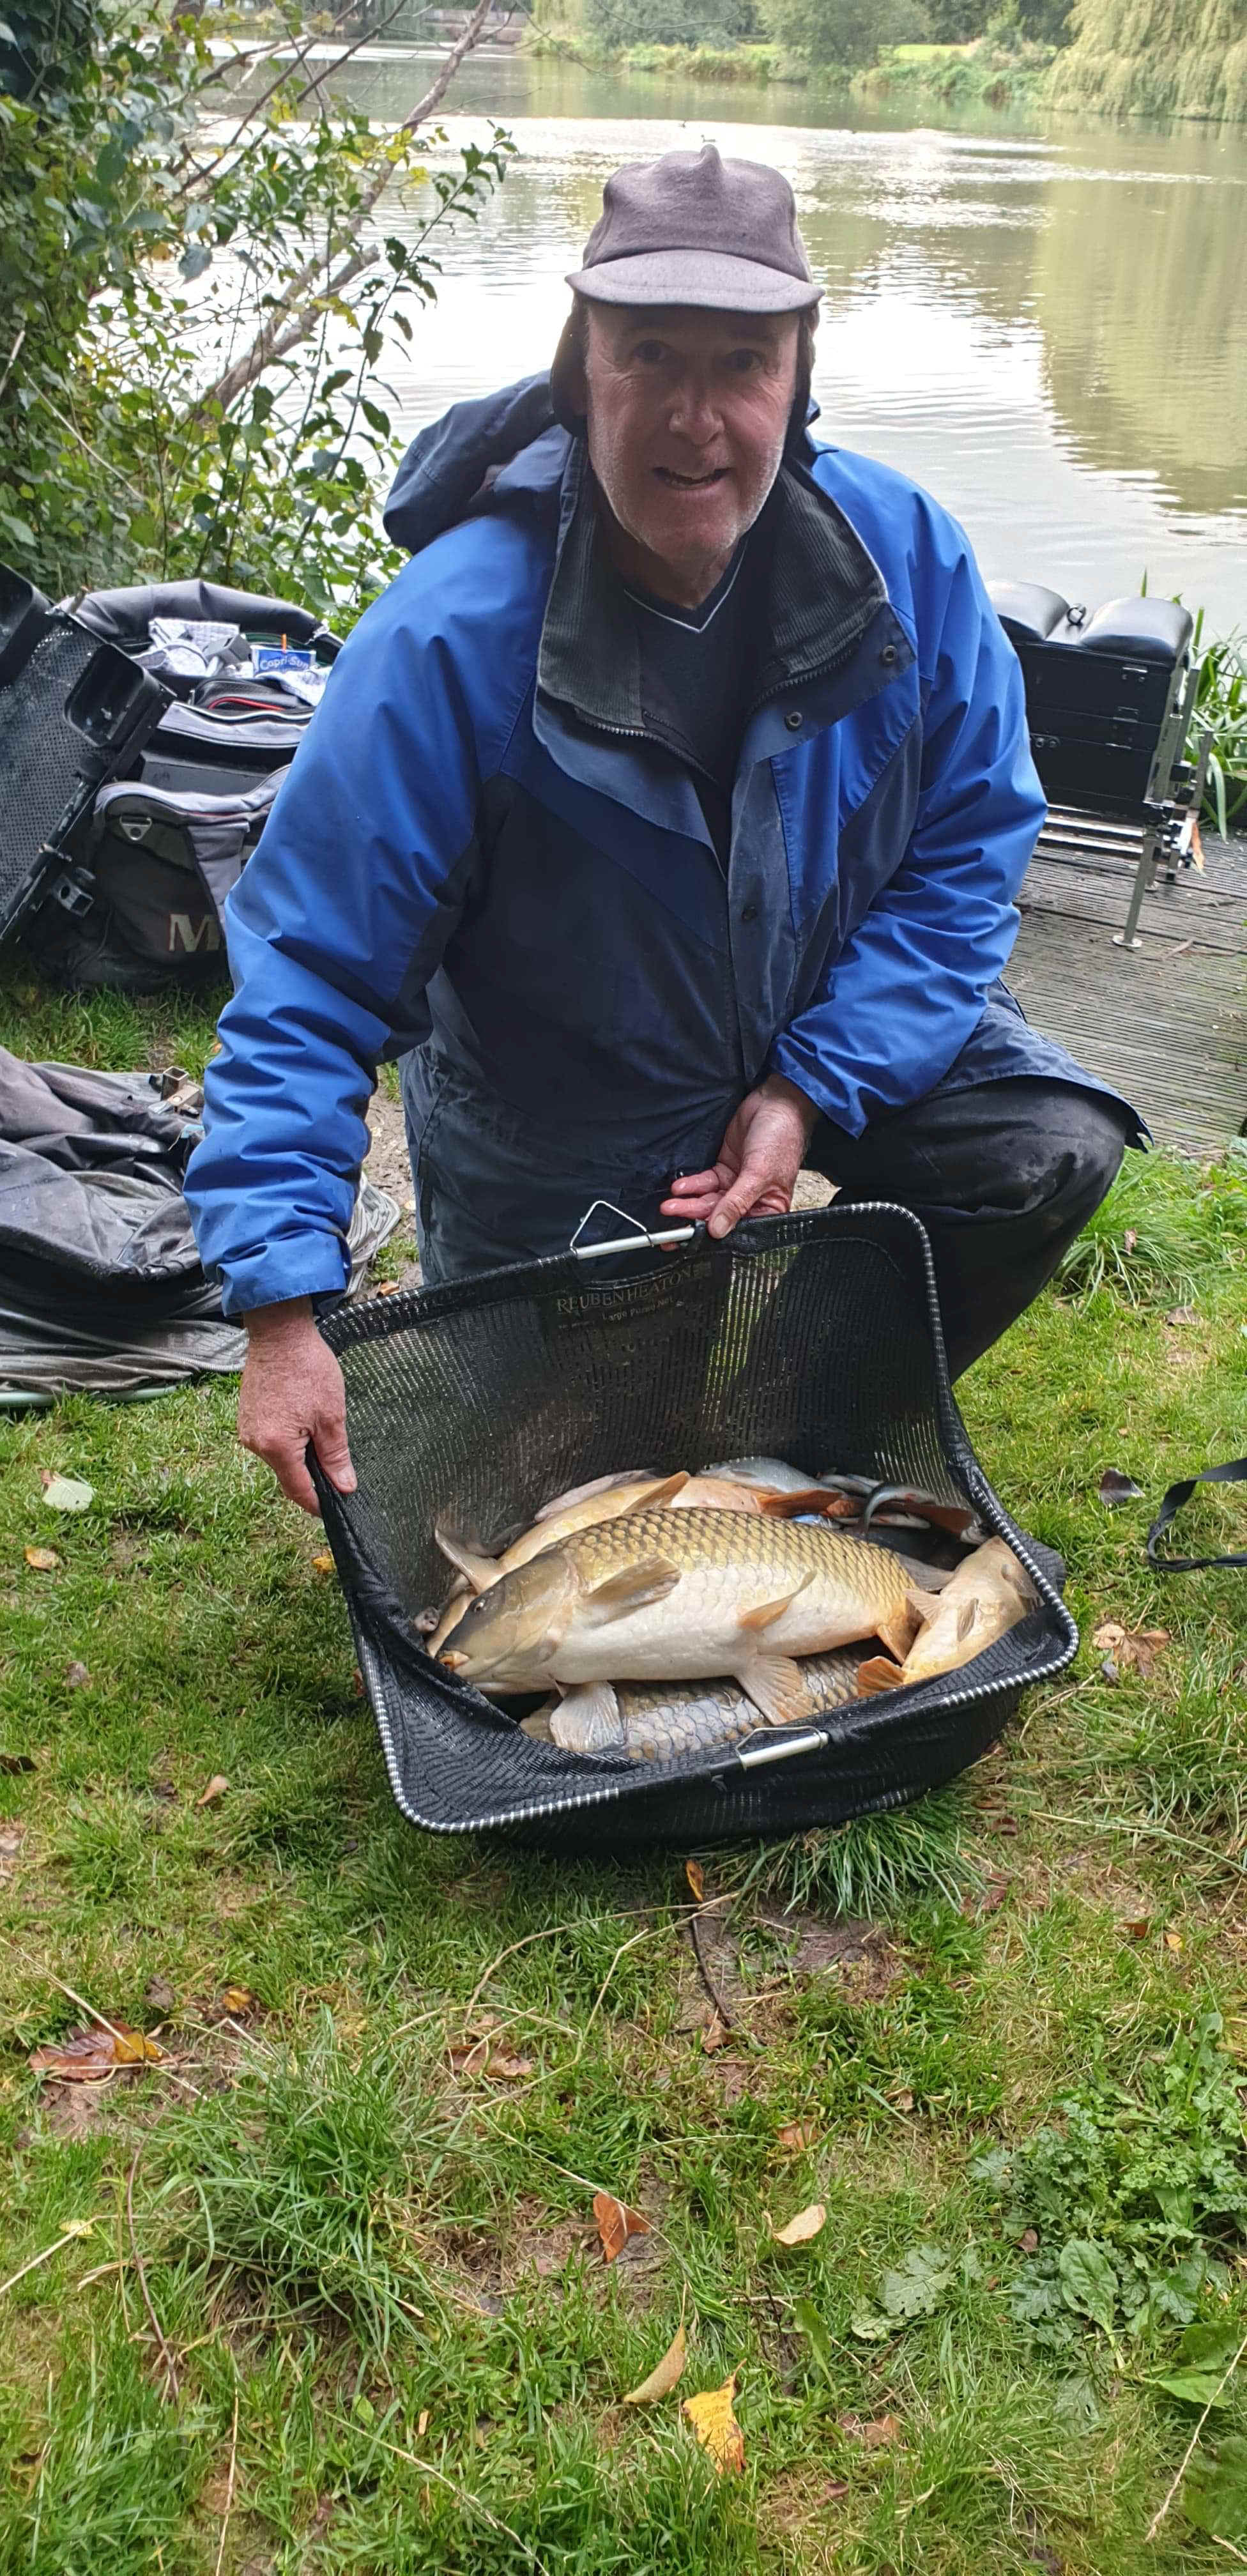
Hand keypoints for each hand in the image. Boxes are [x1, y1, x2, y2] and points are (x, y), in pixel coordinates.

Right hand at [237, 1297, 356, 1514]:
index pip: (298, 1490)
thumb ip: (335, 1457)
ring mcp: (246, 1429)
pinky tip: (302, 1418)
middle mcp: (255, 1443)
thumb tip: (344, 1487)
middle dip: (311, 1474)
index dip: (317, 1503)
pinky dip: (287, 1438)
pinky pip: (269, 1440)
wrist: (279, 1332)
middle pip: (287, 1474)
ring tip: (319, 1428)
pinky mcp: (246, 1416)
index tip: (333, 1508)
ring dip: (299, 1453)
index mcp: (277, 1447)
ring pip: (279, 1456)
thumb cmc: (308, 1369)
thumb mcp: (331, 1417)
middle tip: (336, 1463)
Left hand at [660, 1075, 816, 1238]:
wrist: (775, 1102)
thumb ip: (736, 1203)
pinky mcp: (724, 1168)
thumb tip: (718, 1230)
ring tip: (669, 1205)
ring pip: (708, 1200)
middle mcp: (752, 1200)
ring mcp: (736, 1184)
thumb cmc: (781, 1138)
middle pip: (718, 1216)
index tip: (689, 1238)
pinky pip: (704, 1182)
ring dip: (688, 1203)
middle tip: (671, 1221)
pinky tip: (679, 1188)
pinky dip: (691, 1185)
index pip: (738, 1230)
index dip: (714, 1236)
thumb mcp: (759, 1174)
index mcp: (769, 1209)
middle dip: (693, 1218)